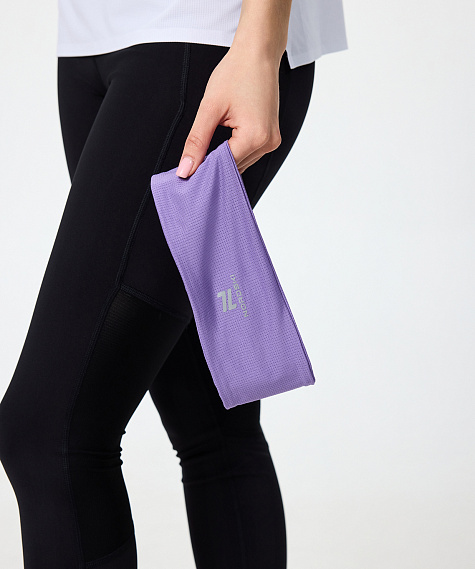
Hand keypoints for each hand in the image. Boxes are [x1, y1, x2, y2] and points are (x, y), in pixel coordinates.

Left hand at [176, 47, 281, 177]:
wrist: (258, 54)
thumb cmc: (236, 73)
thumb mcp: (210, 107)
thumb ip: (196, 141)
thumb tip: (185, 169)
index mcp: (255, 136)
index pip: (224, 167)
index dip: (203, 171)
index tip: (185, 175)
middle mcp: (267, 143)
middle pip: (234, 169)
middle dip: (212, 167)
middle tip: (190, 166)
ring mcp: (272, 141)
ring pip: (241, 164)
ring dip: (223, 162)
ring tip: (205, 154)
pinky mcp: (271, 138)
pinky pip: (248, 155)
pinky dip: (233, 153)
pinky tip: (221, 147)